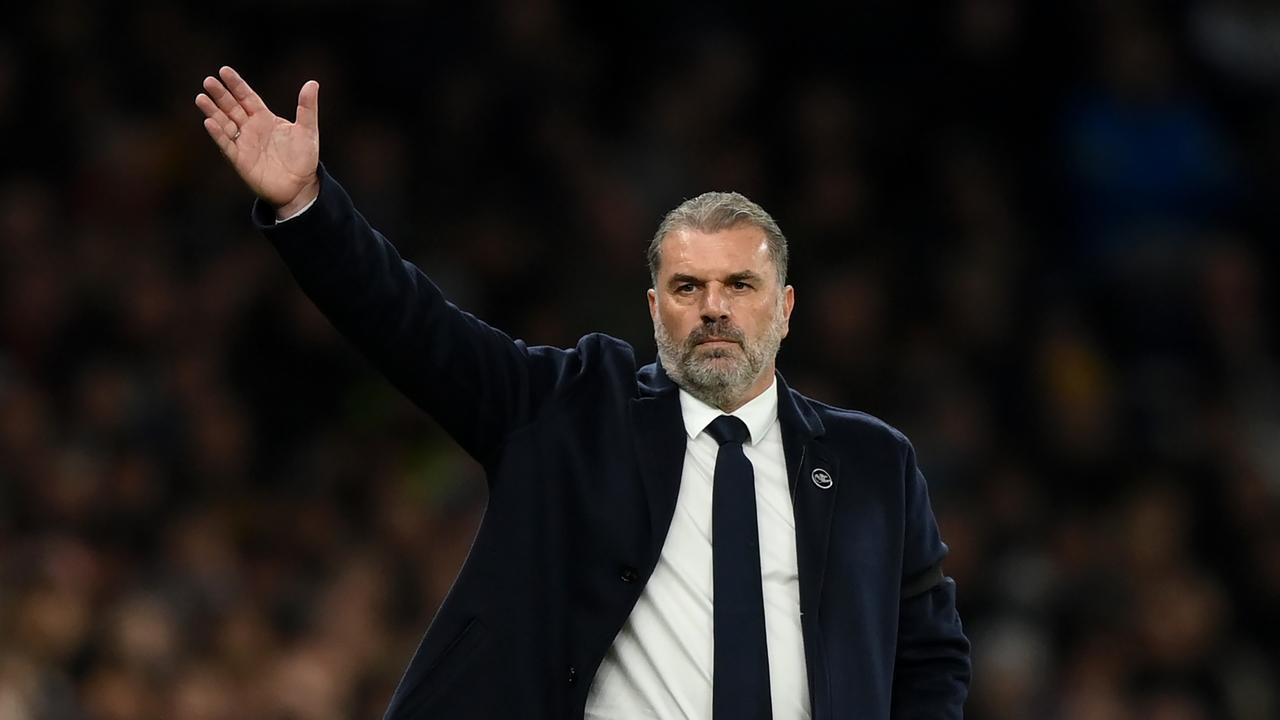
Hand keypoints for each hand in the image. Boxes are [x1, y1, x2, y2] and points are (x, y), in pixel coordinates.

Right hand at [195, 66, 319, 215]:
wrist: (301, 186)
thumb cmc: (303, 158)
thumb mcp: (308, 130)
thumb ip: (307, 107)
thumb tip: (313, 83)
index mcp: (264, 118)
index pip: (246, 97)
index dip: (236, 84)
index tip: (224, 70)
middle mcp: (250, 128)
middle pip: (231, 107)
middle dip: (220, 95)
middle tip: (208, 81)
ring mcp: (244, 143)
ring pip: (224, 123)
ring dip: (212, 111)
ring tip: (200, 98)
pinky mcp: (240, 160)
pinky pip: (227, 145)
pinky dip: (218, 134)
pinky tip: (209, 122)